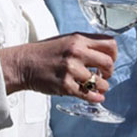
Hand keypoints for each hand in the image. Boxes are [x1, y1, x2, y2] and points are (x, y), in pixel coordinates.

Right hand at [0, 33, 117, 102]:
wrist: (23, 63)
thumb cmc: (44, 52)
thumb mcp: (66, 40)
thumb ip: (84, 44)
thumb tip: (104, 54)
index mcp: (78, 39)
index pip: (109, 43)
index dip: (113, 54)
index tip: (110, 60)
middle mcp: (76, 52)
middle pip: (108, 62)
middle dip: (109, 72)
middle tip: (104, 75)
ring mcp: (71, 69)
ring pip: (100, 82)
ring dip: (102, 87)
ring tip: (96, 86)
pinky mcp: (65, 86)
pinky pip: (88, 95)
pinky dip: (95, 98)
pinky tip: (96, 97)